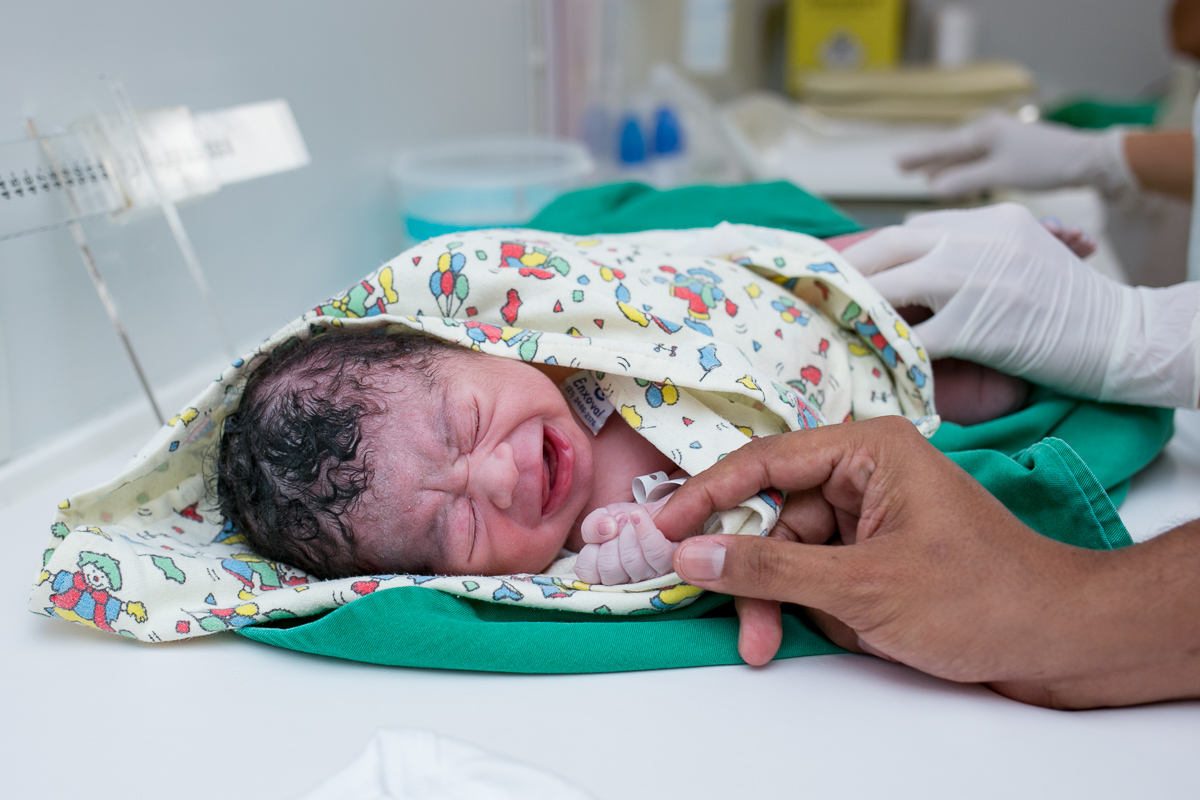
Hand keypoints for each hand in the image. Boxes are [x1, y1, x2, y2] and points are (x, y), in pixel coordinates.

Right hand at [574, 499, 677, 584]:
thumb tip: (606, 529)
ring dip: (627, 533)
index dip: (591, 550)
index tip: (604, 533)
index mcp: (605, 577)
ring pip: (631, 561)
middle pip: (609, 568)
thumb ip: (592, 525)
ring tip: (630, 522)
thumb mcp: (604, 518)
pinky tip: (638, 516)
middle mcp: (628, 584)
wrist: (659, 513)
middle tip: (620, 524)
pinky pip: (656, 552)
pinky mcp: (670, 565)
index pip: (587, 573)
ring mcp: (651, 577)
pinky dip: (644, 530)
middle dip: (611, 540)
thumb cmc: (629, 521)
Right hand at [654, 417, 1199, 708]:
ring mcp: (866, 516)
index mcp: (866, 450)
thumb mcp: (861, 586)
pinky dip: (802, 606)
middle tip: (716, 610)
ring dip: (773, 598)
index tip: (661, 530)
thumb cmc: (977, 597)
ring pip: (786, 550)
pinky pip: (812, 572)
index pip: (763, 462)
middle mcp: (861, 473)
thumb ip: (770, 567)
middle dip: (748, 568)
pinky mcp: (871, 554)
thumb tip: (691, 552)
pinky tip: (813, 633)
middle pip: (770, 513)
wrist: (1058, 641)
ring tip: (765, 644)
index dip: (706, 496)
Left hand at [841, 203, 1199, 407]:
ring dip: (860, 310)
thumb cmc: (1069, 306)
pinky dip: (890, 351)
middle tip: (824, 297)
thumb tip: (911, 279)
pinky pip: (914, 338)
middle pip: (887, 247)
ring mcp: (974, 279)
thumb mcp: (1020, 255)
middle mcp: (977, 239)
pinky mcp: (976, 323)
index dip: (873, 255)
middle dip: (851, 274)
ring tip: (837, 327)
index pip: (910, 229)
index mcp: (988, 220)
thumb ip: (969, 255)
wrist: (1123, 335)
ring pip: (890, 288)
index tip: (848, 276)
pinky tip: (875, 360)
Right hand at [897, 112, 1133, 196]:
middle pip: (951, 148)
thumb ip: (965, 180)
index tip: (895, 162)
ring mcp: (1003, 139)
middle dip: (927, 160)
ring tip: (924, 176)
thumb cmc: (1044, 164)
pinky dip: (963, 168)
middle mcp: (991, 130)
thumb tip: (933, 188)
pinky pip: (978, 159)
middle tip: (901, 168)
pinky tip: (959, 177)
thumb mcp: (1000, 174)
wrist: (1086, 159)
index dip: (919, 157)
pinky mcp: (1014, 150)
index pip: (943, 147)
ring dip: (945, 166)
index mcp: (985, 131)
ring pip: (965, 154)